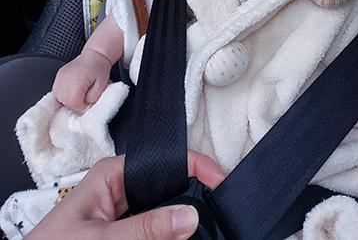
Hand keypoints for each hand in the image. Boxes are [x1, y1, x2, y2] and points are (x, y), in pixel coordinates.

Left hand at [26, 151, 224, 239]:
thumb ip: (145, 228)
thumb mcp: (100, 239)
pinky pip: (155, 226)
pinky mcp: (125, 230)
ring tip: (207, 222)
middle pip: (168, 183)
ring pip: (165, 207)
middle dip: (194, 194)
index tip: (221, 181)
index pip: (164, 161)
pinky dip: (171, 232)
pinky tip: (183, 236)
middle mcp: (120, 188)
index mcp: (112, 174)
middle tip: (219, 206)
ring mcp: (124, 211)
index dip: (196, 167)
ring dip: (183, 217)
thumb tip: (189, 215)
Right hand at [52, 49, 112, 112]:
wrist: (95, 55)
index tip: (87, 100)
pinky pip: (57, 91)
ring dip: (68, 99)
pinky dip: (64, 93)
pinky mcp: (58, 76)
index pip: (73, 104)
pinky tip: (72, 89)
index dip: (82, 105)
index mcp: (77, 82)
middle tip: (84, 96)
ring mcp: (60, 77)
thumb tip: (84, 106)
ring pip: (59, 98)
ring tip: (78, 92)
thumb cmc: (99, 69)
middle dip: (75, 103)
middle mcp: (65, 79)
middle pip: (65, 102)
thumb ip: (92, 99)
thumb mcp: (101, 87)